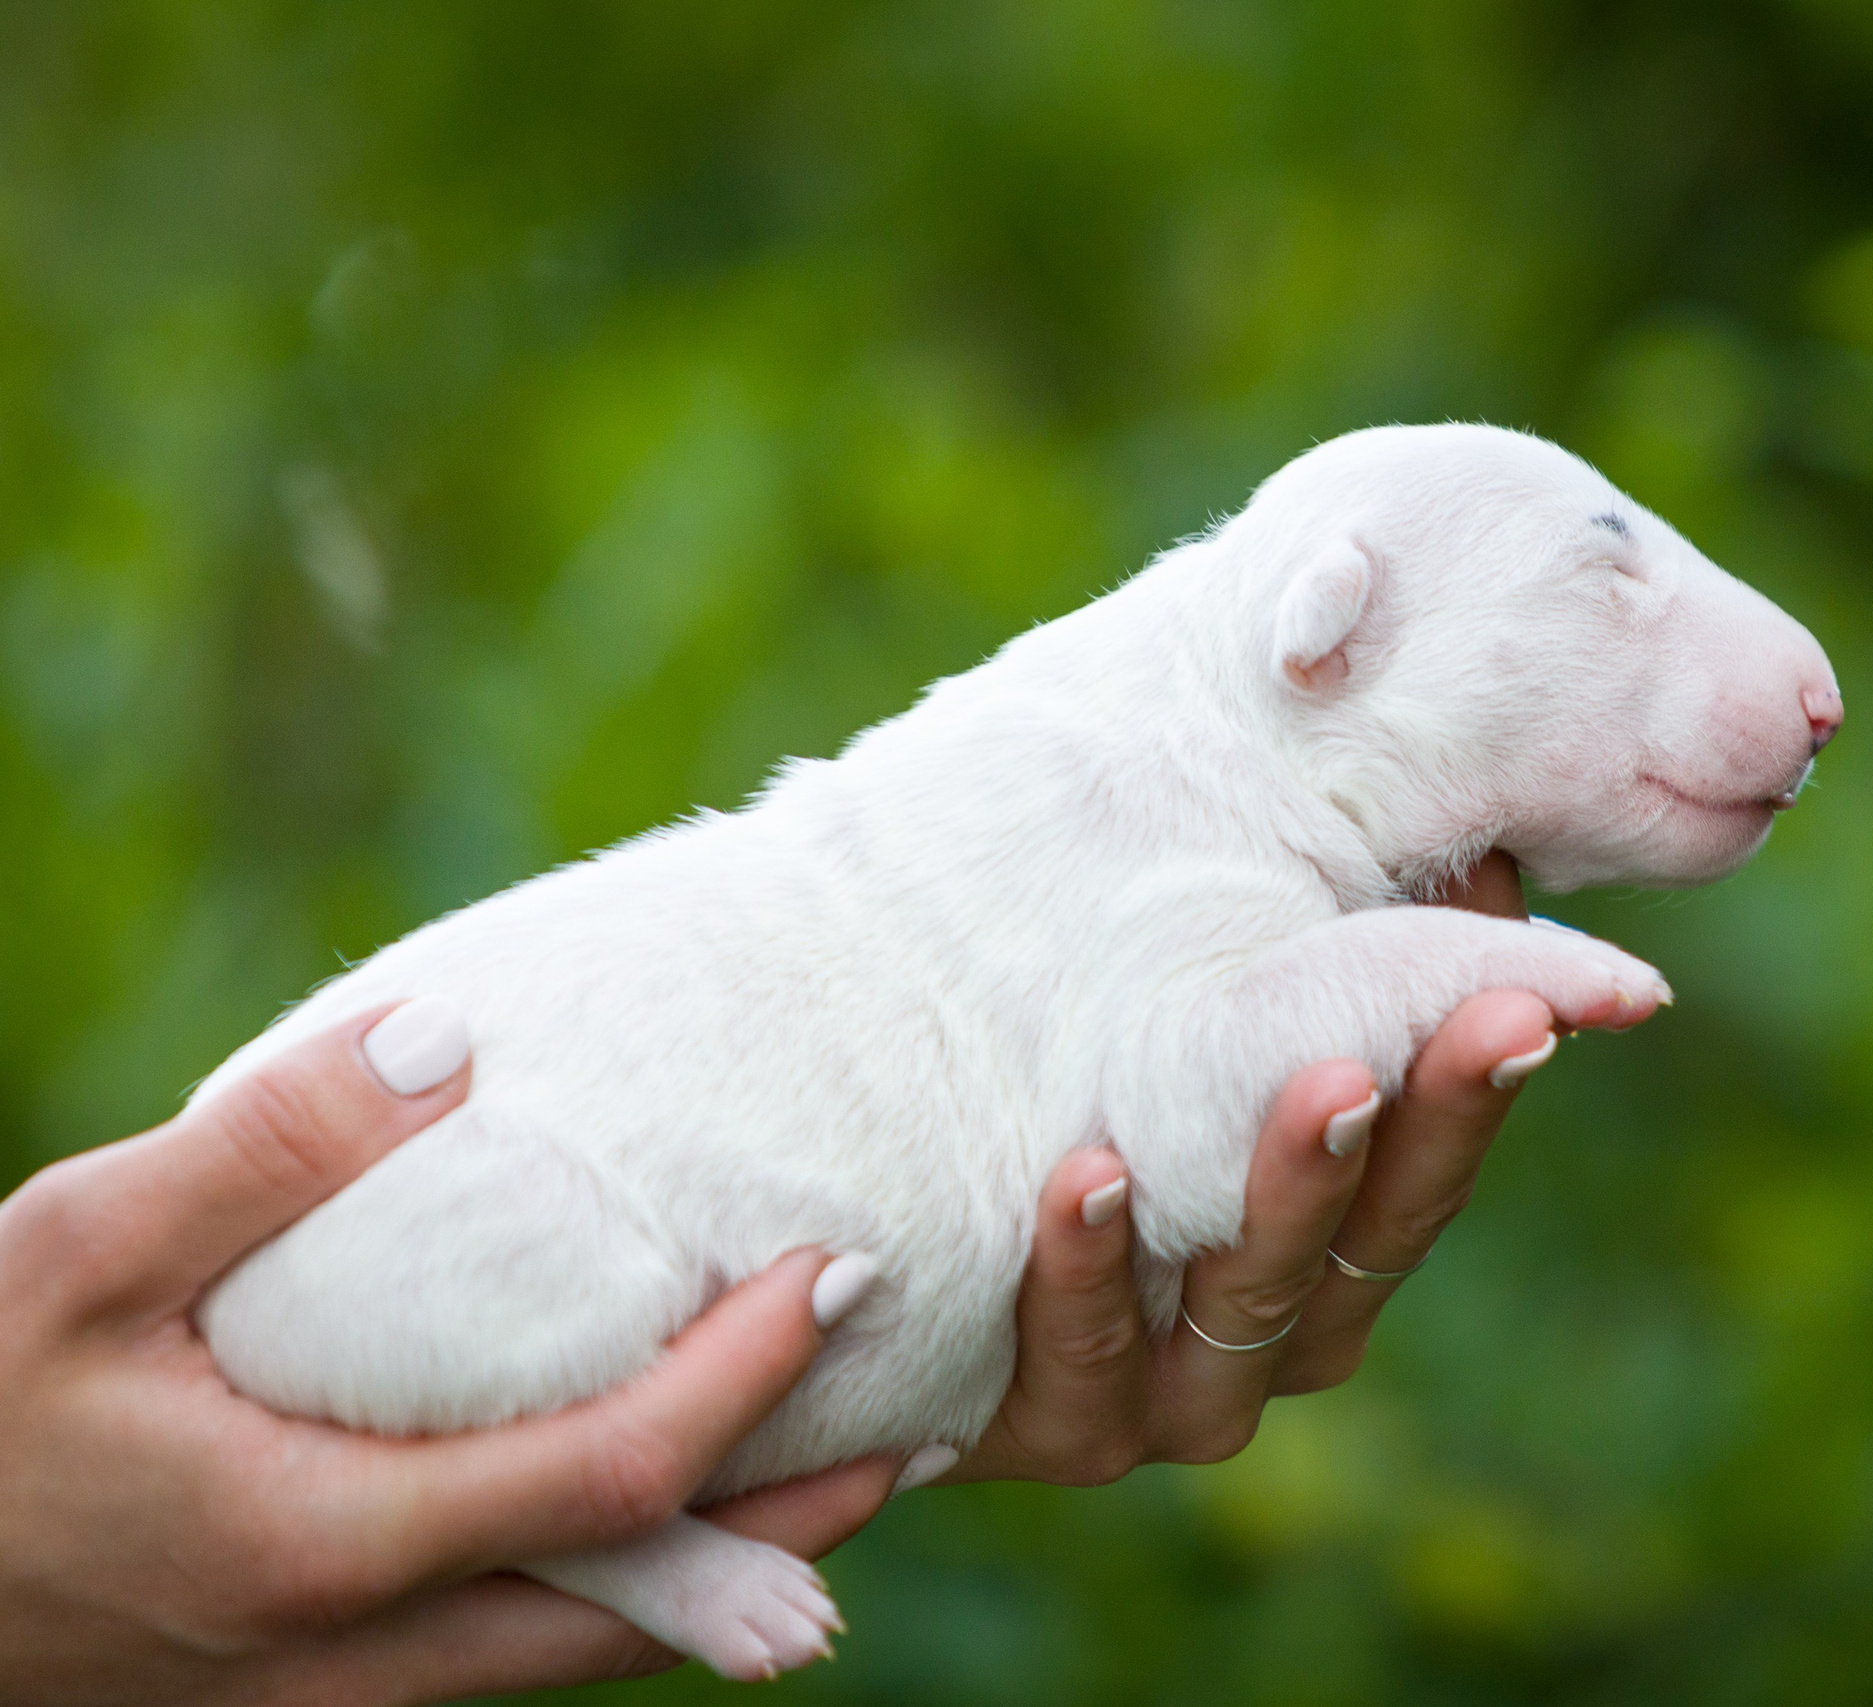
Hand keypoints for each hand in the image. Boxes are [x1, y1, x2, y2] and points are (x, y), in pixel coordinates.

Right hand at [0, 1006, 910, 1706]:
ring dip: (732, 1574)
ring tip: (844, 1480)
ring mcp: (345, 1689)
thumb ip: (266, 1151)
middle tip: (925, 1426)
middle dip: (800, 1524)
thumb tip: (443, 1042)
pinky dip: (628, 1588)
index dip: (751, 1382)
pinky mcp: (322, 1685)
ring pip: (588, 1649)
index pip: (614, 1474)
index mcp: (326, 1539)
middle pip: (643, 1606)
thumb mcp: (75, 1252)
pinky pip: (519, 1649)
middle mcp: (362, 1648)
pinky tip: (666, 1517)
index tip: (843, 1277)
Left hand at [952, 852, 1579, 1481]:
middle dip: (1419, 1126)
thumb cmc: (1070, 1106)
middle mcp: (1271, 1338)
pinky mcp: (1045, 1426)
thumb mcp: (1200, 1031)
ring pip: (1244, 1309)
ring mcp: (1162, 1399)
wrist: (881, 1266)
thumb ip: (1338, 959)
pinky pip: (1075, 1355)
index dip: (1482, 1086)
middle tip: (1480, 1021)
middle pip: (1367, 1239)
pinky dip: (1085, 1273)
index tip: (1532, 998)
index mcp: (1333, 1254)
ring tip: (1319, 1088)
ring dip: (1283, 1198)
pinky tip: (1085, 1178)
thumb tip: (1480, 852)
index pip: (1431, 1169)